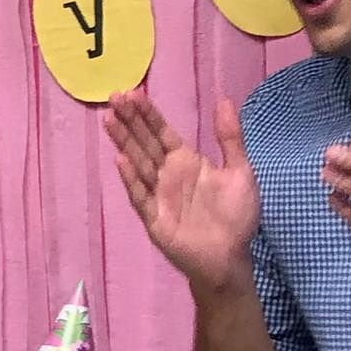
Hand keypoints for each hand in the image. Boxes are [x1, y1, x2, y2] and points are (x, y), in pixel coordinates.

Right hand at [105, 92, 259, 292]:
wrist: (230, 258)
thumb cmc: (236, 216)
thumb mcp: (240, 171)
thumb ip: (230, 138)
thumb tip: (224, 99)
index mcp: (186, 161)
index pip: (161, 132)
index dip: (148, 114)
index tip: (133, 93)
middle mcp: (167, 174)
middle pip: (145, 142)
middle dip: (130, 120)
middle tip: (114, 96)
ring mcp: (158, 196)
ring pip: (138, 164)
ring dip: (124, 142)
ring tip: (109, 120)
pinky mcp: (154, 218)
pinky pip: (141, 196)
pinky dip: (132, 180)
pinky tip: (121, 161)